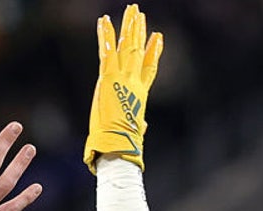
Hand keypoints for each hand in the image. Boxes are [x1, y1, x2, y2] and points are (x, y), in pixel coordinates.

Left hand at [82, 4, 162, 172]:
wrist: (118, 142)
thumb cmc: (124, 143)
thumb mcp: (135, 131)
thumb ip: (139, 125)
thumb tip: (143, 129)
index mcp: (140, 94)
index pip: (150, 68)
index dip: (155, 52)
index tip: (158, 37)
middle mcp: (134, 82)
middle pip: (139, 51)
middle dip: (140, 31)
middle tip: (140, 14)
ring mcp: (123, 77)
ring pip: (127, 46)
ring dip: (128, 26)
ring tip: (131, 9)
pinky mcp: (108, 77)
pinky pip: (107, 50)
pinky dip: (106, 35)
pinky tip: (104, 21)